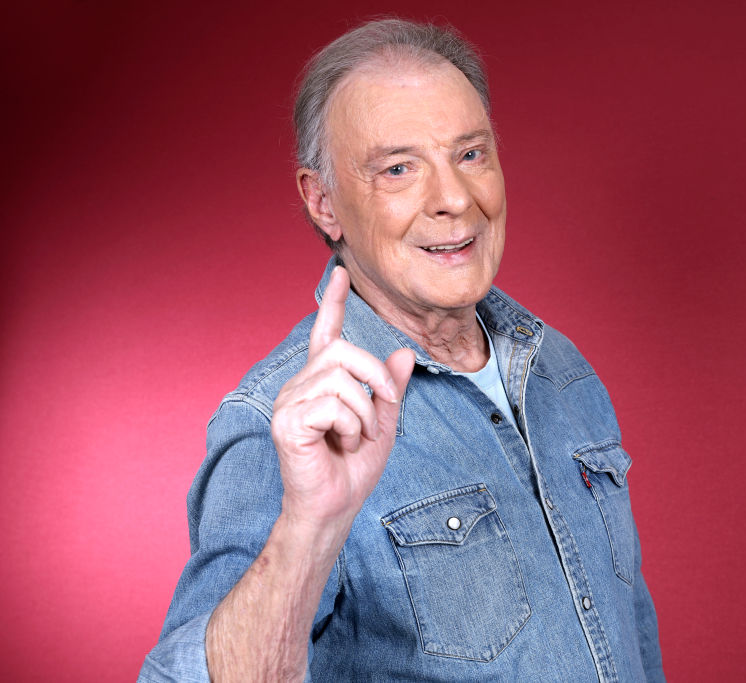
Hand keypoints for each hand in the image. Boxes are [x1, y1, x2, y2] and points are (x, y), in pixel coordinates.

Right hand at [270, 266, 415, 529]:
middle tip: (387, 408)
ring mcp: (289, 403)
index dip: (334, 304)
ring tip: (361, 436)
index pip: (325, 334)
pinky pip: (332, 404)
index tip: (342, 273)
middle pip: (341, 352)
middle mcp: (300, 387)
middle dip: (375, 376)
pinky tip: (345, 444)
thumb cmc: (353, 469)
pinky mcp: (288, 423)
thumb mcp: (384, 422)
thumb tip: (403, 352)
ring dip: (366, 411)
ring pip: (340, 379)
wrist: (334, 508)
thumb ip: (391, 389)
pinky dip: (353, 425)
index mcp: (320, 383)